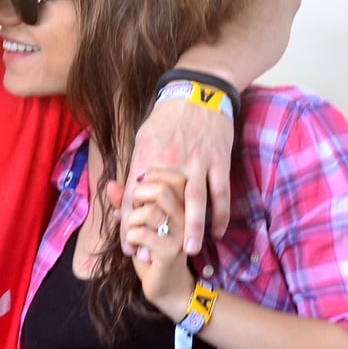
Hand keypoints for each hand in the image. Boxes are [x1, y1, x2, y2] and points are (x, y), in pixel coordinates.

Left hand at [119, 98, 233, 255]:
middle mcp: (171, 163)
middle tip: (152, 258)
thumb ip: (137, 166)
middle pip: (162, 205)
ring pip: (196, 202)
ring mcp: (197, 163)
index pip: (134, 198)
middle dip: (157, 233)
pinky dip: (221, 214)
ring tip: (190, 252)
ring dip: (194, 229)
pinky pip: (221, 192)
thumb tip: (128, 191)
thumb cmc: (166, 116)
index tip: (126, 246)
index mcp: (148, 158)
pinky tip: (218, 232)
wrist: (198, 90)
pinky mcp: (218, 161)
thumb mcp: (142, 138)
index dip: (129, 224)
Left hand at [122, 169, 195, 315]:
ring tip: (132, 235)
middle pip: (161, 189)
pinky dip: (130, 239)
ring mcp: (181, 235)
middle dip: (137, 199)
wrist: (167, 286)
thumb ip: (125, 204)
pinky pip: (142, 234)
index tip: (138, 198)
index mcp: (182, 206)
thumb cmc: (151, 252)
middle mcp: (186, 217)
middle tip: (133, 215)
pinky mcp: (170, 252)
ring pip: (149, 212)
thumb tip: (110, 184)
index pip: (171, 177)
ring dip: (131, 222)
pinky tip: (133, 248)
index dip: (147, 182)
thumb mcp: (137, 224)